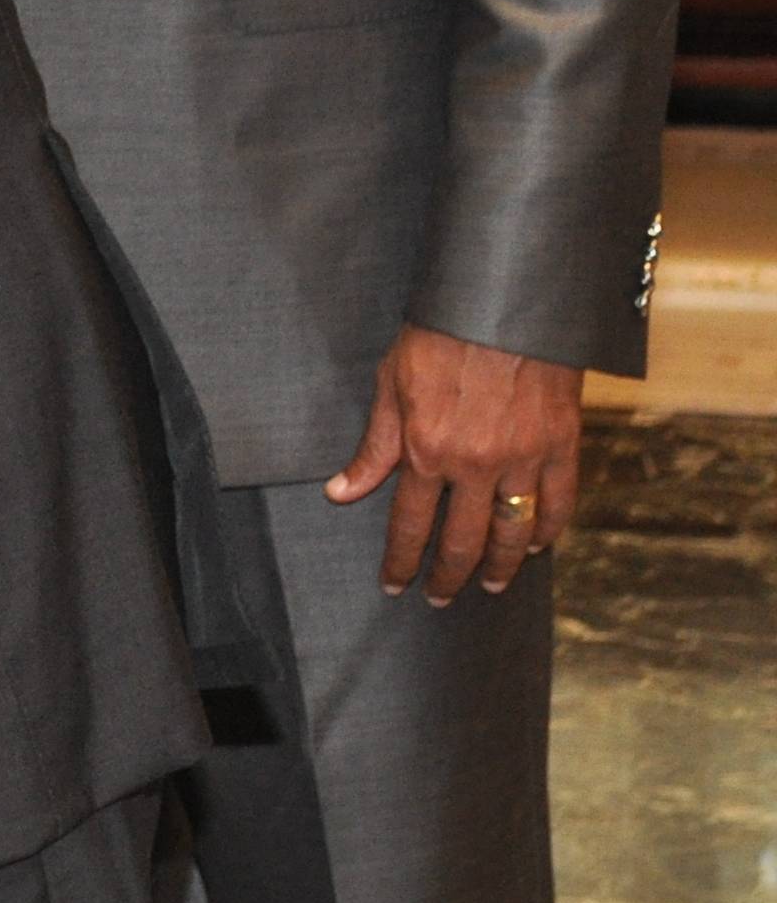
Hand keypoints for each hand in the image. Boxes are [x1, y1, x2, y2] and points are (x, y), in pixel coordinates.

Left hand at [328, 322, 583, 602]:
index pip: (409, 524)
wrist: (501, 304)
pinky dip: (548, 530)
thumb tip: (340, 492)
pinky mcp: (562, 445)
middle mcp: (475, 464)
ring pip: (513, 530)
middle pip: (463, 540)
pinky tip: (536, 545)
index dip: (401, 561)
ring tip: (491, 584)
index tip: (395, 586)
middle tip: (441, 597)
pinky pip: (558, 502)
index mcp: (426, 450)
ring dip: (500, 565)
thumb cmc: (437, 337)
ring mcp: (523, 458)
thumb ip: (373, 447)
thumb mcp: (389, 385)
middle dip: (449, 576)